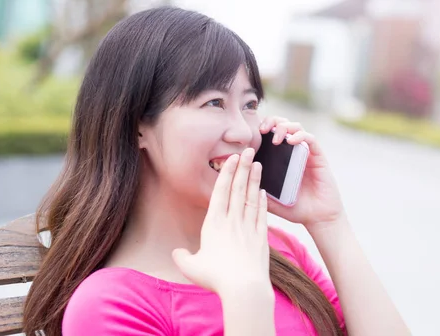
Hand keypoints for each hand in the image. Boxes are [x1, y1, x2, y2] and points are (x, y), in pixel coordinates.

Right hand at [172, 148, 271, 296]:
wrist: (244, 288)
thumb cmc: (216, 278)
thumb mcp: (191, 268)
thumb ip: (182, 258)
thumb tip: (176, 253)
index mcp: (214, 224)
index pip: (221, 192)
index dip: (226, 173)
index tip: (231, 159)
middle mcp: (232, 221)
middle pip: (238, 189)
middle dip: (243, 168)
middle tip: (249, 151)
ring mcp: (249, 228)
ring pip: (252, 198)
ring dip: (255, 180)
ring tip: (259, 164)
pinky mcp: (261, 238)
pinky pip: (262, 214)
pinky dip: (263, 201)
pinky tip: (264, 192)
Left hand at [259, 117, 345, 230]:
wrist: (317, 217)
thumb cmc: (294, 208)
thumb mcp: (269, 199)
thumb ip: (256, 188)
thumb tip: (237, 179)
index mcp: (279, 158)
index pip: (269, 133)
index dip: (261, 128)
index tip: (251, 135)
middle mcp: (292, 151)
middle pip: (282, 124)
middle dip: (271, 121)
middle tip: (263, 130)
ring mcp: (305, 152)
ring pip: (296, 127)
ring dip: (285, 127)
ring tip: (277, 139)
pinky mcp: (318, 155)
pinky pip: (310, 138)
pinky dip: (300, 136)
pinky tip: (292, 141)